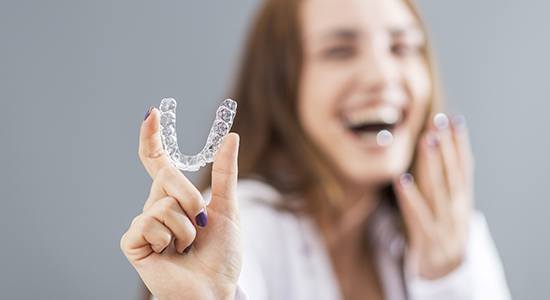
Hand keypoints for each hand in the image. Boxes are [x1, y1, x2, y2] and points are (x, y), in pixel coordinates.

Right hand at [120, 107, 241, 299]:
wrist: (214, 289)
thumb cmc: (221, 255)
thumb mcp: (228, 209)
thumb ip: (225, 173)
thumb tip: (231, 137)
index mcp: (176, 197)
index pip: (158, 161)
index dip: (152, 137)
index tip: (152, 112)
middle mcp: (156, 206)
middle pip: (166, 176)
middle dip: (192, 198)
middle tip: (202, 222)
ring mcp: (144, 223)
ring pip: (163, 203)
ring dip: (186, 228)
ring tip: (187, 246)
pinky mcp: (133, 241)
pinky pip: (149, 223)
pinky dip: (169, 240)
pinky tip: (170, 254)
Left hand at [394, 113, 472, 278]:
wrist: (444, 274)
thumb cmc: (441, 231)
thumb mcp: (448, 206)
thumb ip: (443, 181)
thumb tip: (437, 146)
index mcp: (462, 201)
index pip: (464, 168)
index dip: (461, 144)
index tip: (455, 119)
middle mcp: (457, 210)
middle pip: (452, 174)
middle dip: (446, 146)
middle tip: (438, 120)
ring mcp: (444, 225)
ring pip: (438, 190)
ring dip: (433, 164)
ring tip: (426, 140)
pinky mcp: (427, 239)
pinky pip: (417, 215)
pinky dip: (410, 197)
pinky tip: (401, 178)